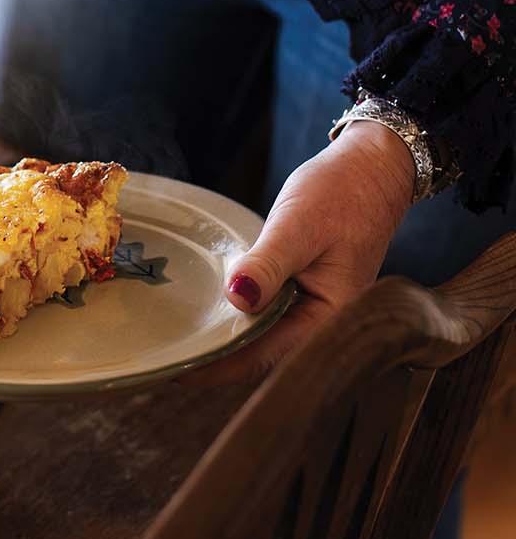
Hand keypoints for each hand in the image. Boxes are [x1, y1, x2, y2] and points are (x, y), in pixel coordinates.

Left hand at [200, 120, 415, 384]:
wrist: (372, 168)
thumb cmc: (342, 192)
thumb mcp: (299, 225)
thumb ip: (269, 264)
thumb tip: (239, 299)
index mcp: (333, 320)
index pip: (267, 357)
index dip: (221, 365)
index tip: (178, 369)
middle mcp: (325, 326)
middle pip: (263, 356)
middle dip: (217, 358)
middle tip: (167, 357)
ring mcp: (314, 312)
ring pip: (263, 338)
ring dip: (226, 338)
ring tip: (178, 341)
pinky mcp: (303, 295)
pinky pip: (267, 316)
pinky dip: (240, 316)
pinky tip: (209, 313)